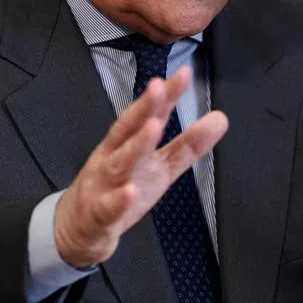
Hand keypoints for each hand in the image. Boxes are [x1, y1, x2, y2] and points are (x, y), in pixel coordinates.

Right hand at [53, 65, 228, 267]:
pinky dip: (118, 200)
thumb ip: (188, 145)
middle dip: (144, 108)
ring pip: (119, 163)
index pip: (146, 115)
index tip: (182, 74)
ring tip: (153, 128)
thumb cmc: (119, 189)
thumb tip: (220, 119)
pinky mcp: (98, 214)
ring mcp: (103, 184)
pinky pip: (107, 207)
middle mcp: (112, 158)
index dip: (164, 96)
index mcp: (126, 143)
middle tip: (159, 87)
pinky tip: (129, 192)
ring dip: (135, 145)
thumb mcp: (159, 167)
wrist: (81, 228)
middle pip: (128, 129)